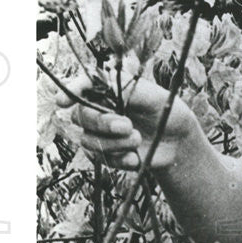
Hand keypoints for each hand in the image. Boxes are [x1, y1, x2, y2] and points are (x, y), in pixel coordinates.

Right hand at [57, 74, 197, 170]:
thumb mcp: (152, 96)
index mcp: (108, 89)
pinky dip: (117, 159)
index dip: (69, 91)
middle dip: (103, 123)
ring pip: (87, 140)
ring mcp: (99, 133)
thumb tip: (101, 82)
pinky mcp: (105, 153)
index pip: (83, 86)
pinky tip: (135, 158)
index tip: (62, 101)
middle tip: (128, 126)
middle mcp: (99, 109)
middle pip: (81, 116)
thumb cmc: (166, 110)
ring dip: (113, 143)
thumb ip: (125, 90)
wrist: (179, 140)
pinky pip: (98, 159)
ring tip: (137, 139)